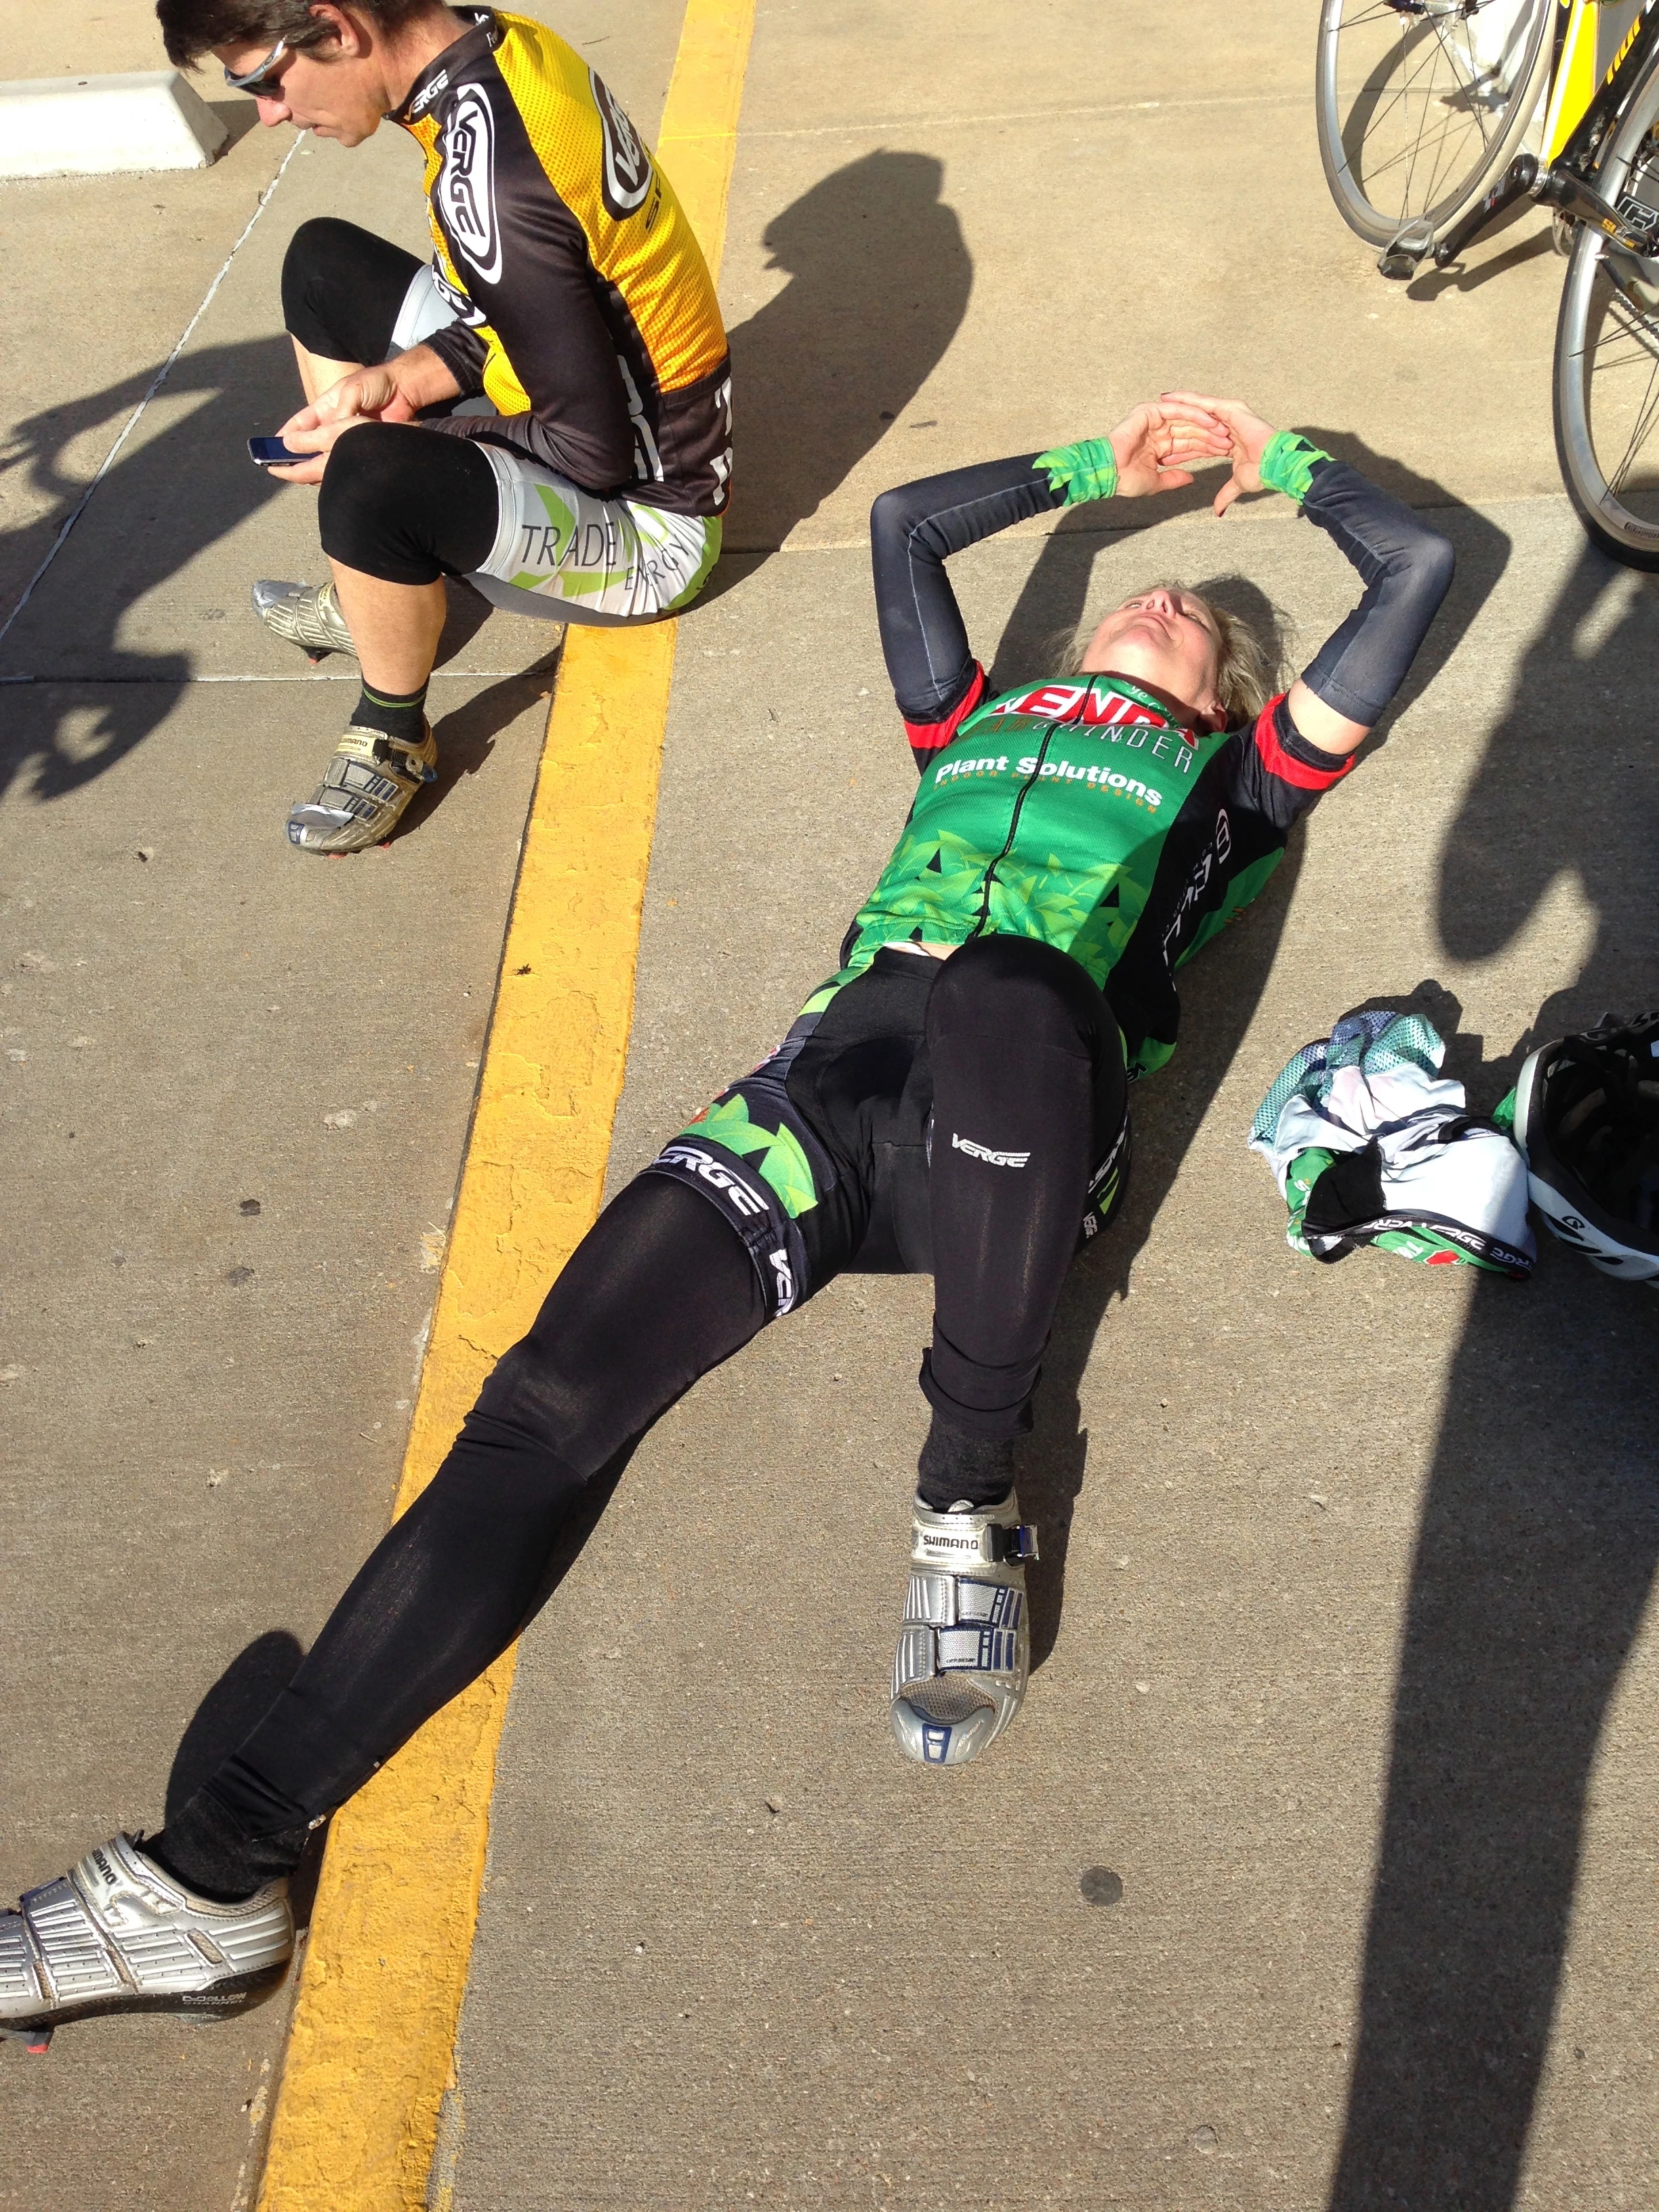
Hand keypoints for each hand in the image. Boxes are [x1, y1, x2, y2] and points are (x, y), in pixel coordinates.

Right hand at [267, 347, 459, 482]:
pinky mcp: (363, 448)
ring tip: (296, 476)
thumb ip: (339, 413)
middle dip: (294, 456)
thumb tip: (325, 435)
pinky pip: (345, 461)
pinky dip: (335, 469)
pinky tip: (326, 477)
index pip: (302, 423)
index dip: (287, 434)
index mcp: (327, 407)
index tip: (273, 446)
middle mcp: (335, 424)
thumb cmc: (376, 384)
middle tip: (279, 468)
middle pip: (310, 444)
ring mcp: (349, 438)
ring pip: (326, 457)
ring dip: (312, 467)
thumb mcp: (352, 392)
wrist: (405, 390)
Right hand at [1106, 398, 1231, 499]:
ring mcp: (1154, 419)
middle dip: (1211, 436)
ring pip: (1186, 418)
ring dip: (1206, 424)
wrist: (1109, 474)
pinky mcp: (1150, 412)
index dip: (1206, 448)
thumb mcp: (1156, 482)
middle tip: (1229, 441)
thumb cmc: (1126, 481)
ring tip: (1223, 431)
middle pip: (1191, 430)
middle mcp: (1158, 430)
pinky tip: (1210, 421)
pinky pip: (1177, 410)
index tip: (1224, 453)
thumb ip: (1174, 479)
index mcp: (1160, 446)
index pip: (1188, 444)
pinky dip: (1194, 414)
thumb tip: (1191, 478)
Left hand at [1159, 391, 1277, 515]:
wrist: (1273, 464)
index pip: (1200, 442)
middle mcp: (1228, 425)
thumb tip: (1218, 511)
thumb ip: (1226, 494)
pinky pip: (1204, 403)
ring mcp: (1230, 415)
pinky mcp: (1230, 409)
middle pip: (1197, 423)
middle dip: (1177, 421)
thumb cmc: (1262, 472)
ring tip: (1159, 402)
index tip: (1163, 451)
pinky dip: (1187, 400)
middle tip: (1155, 418)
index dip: (1182, 447)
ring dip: (1178, 405)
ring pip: (1199, 409)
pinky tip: (1170, 398)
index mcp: (1228, 440)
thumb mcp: (1238, 484)